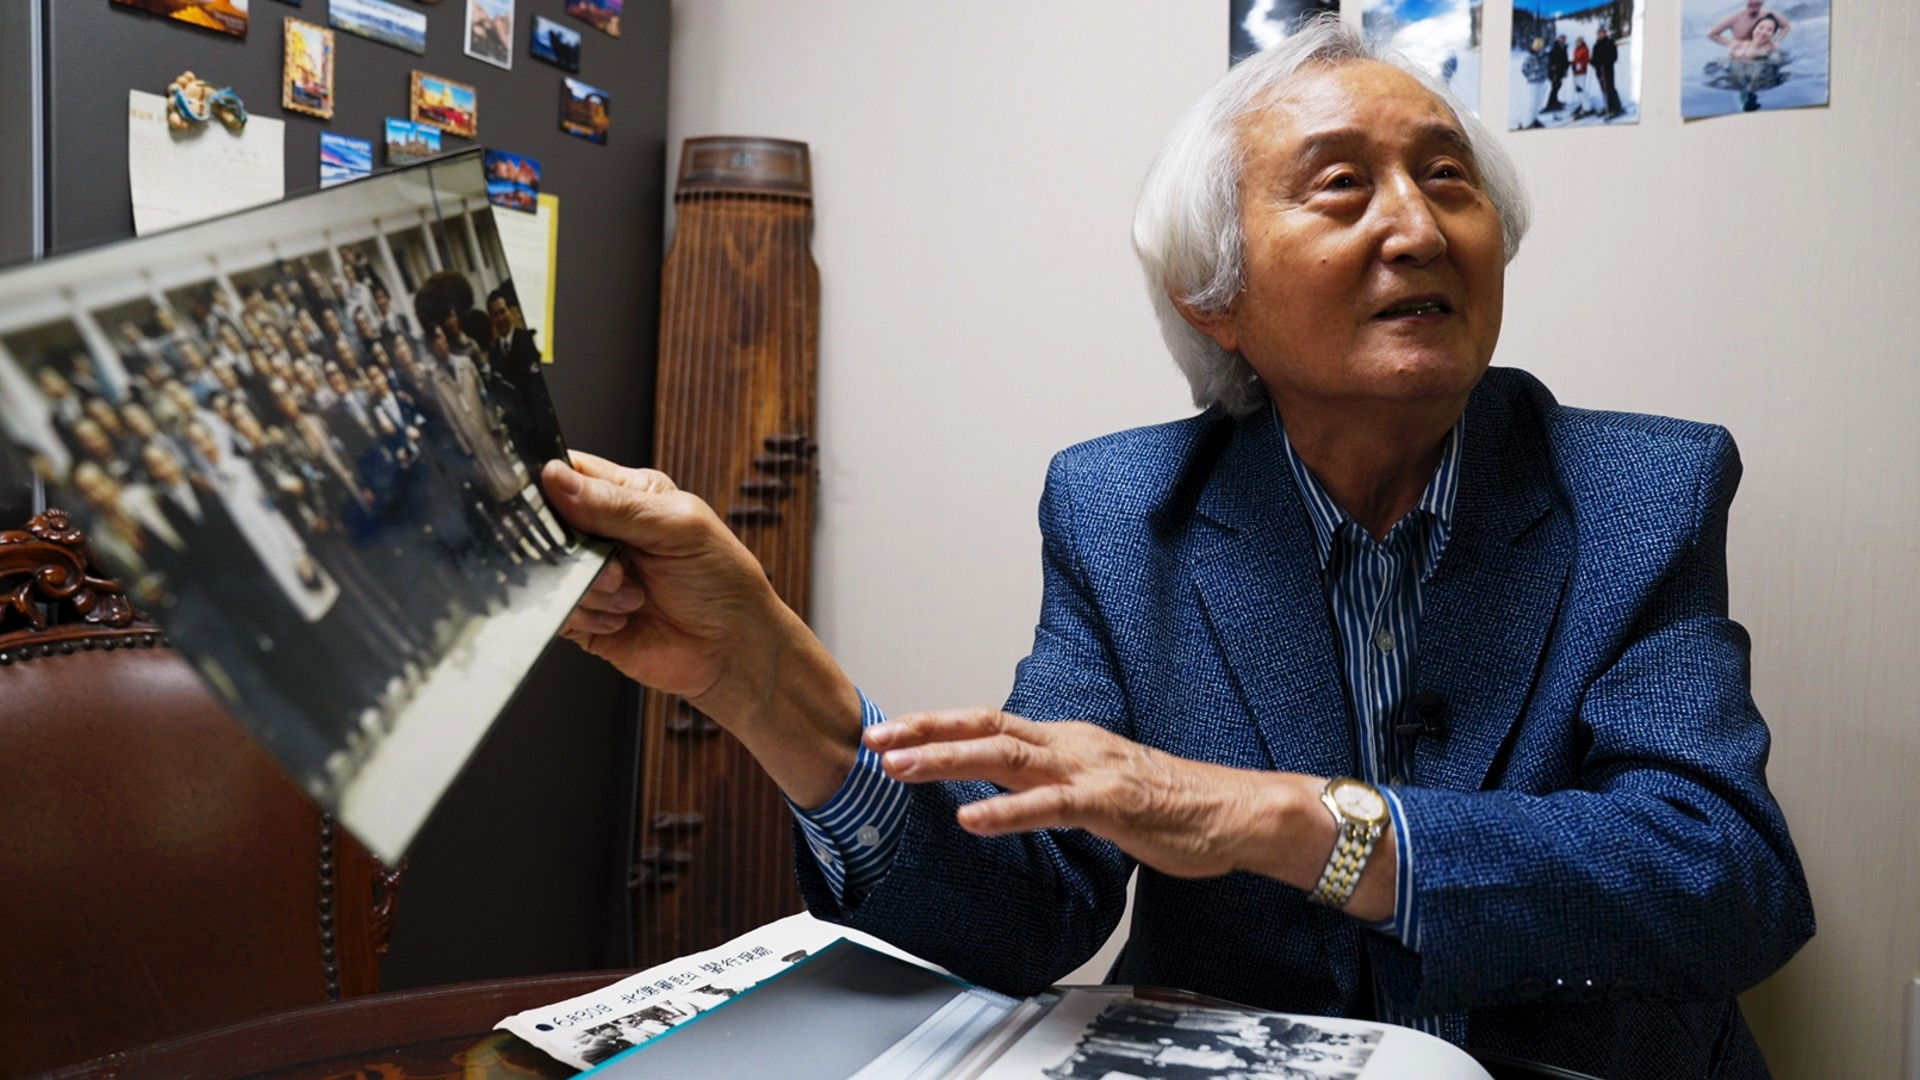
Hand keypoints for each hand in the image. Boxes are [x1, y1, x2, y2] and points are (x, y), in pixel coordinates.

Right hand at [540, 452, 785, 708]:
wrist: (734, 649)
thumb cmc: (723, 580)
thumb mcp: (678, 526)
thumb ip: (615, 504)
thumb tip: (554, 477)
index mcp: (627, 496)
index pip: (568, 472)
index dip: (549, 483)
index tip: (553, 504)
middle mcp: (603, 534)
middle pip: (547, 524)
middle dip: (574, 547)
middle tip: (615, 562)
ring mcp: (591, 577)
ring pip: (549, 570)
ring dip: (590, 587)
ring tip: (633, 595)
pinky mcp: (583, 618)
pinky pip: (557, 610)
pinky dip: (586, 615)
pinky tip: (623, 617)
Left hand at [866, 708, 1312, 880]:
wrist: (1238, 810)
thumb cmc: (1173, 805)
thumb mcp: (1099, 788)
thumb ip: (1054, 785)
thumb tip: (1009, 790)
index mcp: (1065, 742)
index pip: (988, 725)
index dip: (934, 725)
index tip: (887, 732)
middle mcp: (1070, 746)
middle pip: (984, 728)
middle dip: (923, 731)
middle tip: (872, 739)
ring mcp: (1089, 772)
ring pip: (1006, 758)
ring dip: (947, 761)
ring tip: (900, 768)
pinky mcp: (1111, 805)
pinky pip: (1050, 807)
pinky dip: (1007, 814)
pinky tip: (972, 822)